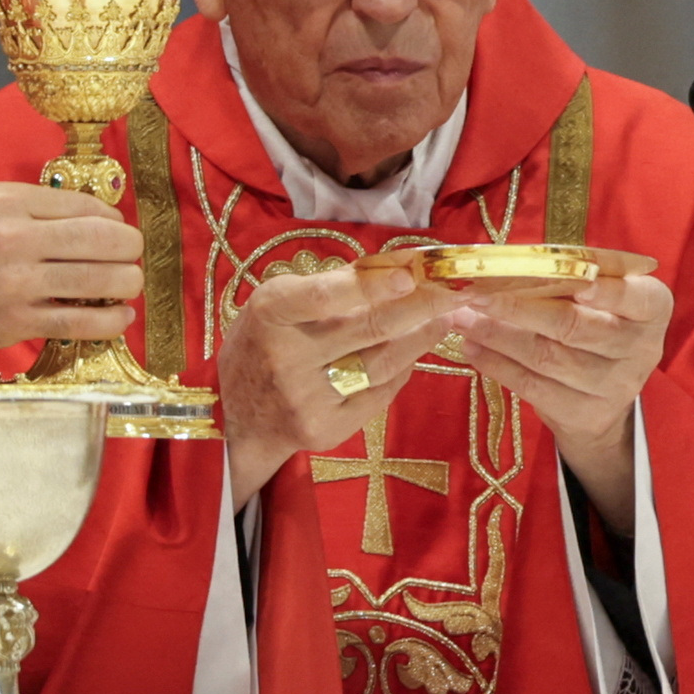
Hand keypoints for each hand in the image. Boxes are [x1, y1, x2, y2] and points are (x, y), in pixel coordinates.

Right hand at [0, 181, 143, 373]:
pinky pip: (80, 321)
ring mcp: (18, 281)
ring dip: (126, 284)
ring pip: (102, 280)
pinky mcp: (14, 322)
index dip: (112, 220)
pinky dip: (110, 321)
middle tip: (130, 258)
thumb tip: (77, 219)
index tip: (116, 232)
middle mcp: (17, 236)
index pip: (86, 205)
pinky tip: (118, 319)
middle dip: (129, 250)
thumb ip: (23, 210)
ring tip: (127, 288)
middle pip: (106, 238)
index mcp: (7, 201)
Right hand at [220, 255, 450, 493]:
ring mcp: (306, 399)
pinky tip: (412, 352)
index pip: (324, 296)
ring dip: (421, 338)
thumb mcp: (277, 304)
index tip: (412, 274)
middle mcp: (286, 359)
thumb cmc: (262, 344)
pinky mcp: (325, 429)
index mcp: (270, 315)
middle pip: (369, 329)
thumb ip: (330, 285)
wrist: (236, 419)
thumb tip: (398, 264)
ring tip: (445, 317)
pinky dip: (401, 370)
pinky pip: (379, 394)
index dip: (372, 285)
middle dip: (422, 307)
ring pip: (383, 363)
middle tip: (456, 291)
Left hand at [448, 270, 676, 517]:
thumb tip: (509, 265)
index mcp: (652, 308)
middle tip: (477, 293)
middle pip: (574, 326)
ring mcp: (614, 387)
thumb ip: (576, 279)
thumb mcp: (606, 297)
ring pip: (546, 357)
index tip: (569, 278)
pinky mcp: (585, 414)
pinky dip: (498, 365)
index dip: (604, 290)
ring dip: (498, 335)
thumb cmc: (601, 324)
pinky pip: (533, 386)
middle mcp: (640, 349)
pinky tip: (474, 348)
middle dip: (519, 308)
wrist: (608, 397)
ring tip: (464, 318)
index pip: (631, 296)